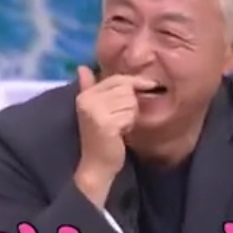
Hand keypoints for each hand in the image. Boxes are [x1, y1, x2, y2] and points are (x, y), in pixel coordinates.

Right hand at [74, 66, 153, 206]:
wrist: (97, 166)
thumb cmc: (100, 138)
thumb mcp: (95, 110)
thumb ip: (90, 87)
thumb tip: (82, 67)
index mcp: (85, 95)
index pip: (116, 79)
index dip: (134, 82)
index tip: (150, 85)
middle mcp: (87, 100)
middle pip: (126, 89)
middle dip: (130, 104)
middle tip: (121, 120)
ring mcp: (95, 112)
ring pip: (130, 101)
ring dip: (130, 115)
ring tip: (119, 126)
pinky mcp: (106, 123)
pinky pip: (129, 114)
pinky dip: (129, 124)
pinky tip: (120, 133)